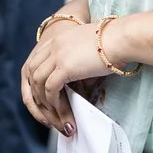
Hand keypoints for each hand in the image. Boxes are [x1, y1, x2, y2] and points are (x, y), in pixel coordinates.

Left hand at [21, 16, 115, 134]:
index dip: (36, 78)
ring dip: (44, 100)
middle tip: (45, 108)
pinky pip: (50, 89)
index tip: (42, 93)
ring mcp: (57, 55)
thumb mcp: (89, 50)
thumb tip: (82, 87)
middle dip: (35, 91)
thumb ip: (79, 64)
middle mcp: (54, 45)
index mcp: (59, 38)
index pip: (36, 59)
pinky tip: (60, 110)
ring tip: (53, 114)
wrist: (121, 38)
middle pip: (31, 71)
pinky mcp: (64, 67)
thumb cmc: (115, 43)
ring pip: (38, 82)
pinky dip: (53, 102)